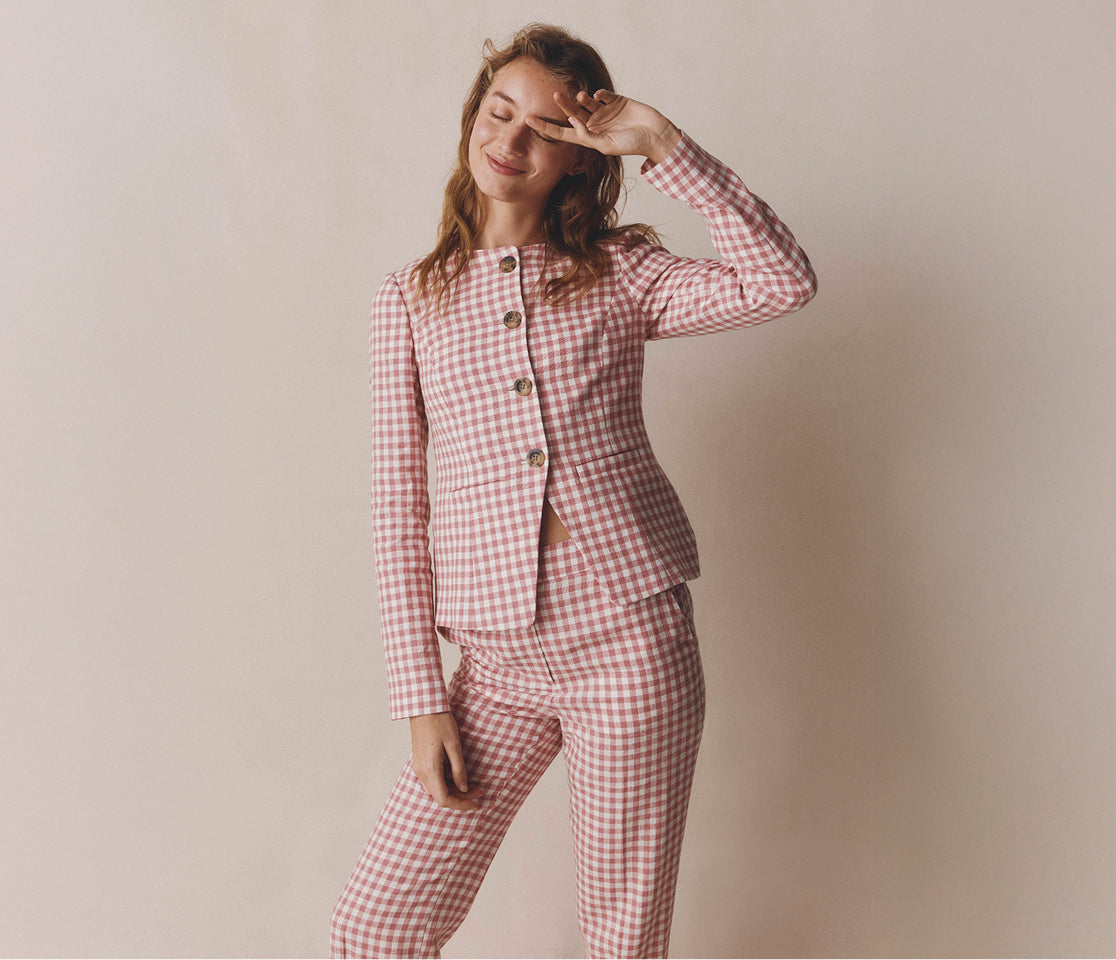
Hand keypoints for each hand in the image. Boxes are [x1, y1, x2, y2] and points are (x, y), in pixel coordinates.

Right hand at [409, 711, 483, 812]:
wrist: (423, 707)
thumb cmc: (439, 722)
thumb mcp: (454, 745)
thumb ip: (458, 769)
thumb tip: (464, 788)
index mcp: (430, 769)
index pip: (444, 799)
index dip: (461, 805)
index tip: (475, 803)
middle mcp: (421, 773)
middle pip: (440, 797)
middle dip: (461, 798)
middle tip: (479, 791)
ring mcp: (418, 768)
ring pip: (436, 790)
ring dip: (454, 791)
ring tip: (472, 786)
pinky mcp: (420, 763)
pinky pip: (433, 781)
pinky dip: (446, 784)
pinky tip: (458, 778)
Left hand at [526, 89, 681, 163]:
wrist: (655, 135)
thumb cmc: (631, 145)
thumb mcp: (607, 146)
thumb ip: (589, 137)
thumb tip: (573, 123)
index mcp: (589, 137)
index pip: (562, 133)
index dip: (546, 127)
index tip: (529, 121)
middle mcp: (594, 124)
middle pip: (572, 113)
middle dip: (563, 106)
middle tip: (556, 96)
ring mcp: (605, 112)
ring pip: (586, 102)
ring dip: (581, 99)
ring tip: (581, 97)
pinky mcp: (616, 101)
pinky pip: (602, 94)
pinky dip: (598, 94)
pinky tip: (598, 96)